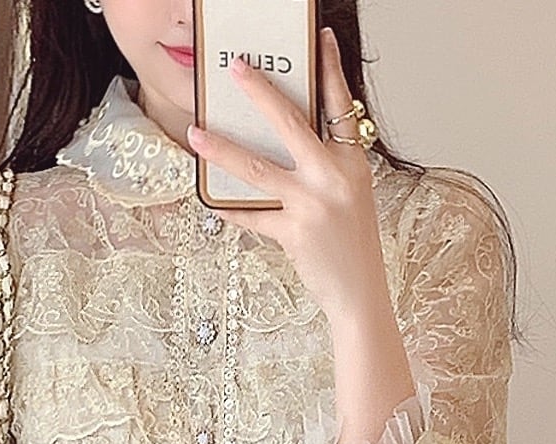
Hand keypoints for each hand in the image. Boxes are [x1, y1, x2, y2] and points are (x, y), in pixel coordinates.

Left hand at [185, 27, 388, 330]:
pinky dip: (232, 209)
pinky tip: (212, 202)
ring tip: (196, 133)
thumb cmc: (352, 243)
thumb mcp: (349, 192)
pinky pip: (253, 214)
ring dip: (222, 149)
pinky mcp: (293, 232)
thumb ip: (324, 163)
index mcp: (351, 160)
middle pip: (291, 124)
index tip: (321, 39)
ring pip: (258, 167)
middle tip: (237, 69)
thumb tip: (287, 139)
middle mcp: (333, 176)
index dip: (330, 68)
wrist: (359, 292)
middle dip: (260, 93)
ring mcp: (312, 204)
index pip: (339, 104)